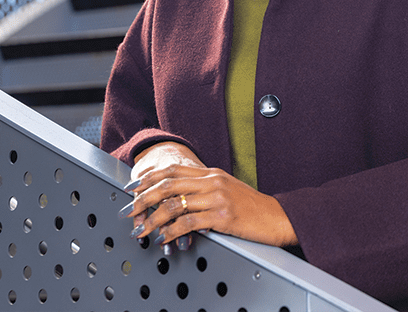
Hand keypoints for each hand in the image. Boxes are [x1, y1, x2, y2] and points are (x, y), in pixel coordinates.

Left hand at [120, 147, 297, 248]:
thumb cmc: (253, 207)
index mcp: (212, 173)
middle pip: (168, 184)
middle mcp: (212, 181)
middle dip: (144, 198)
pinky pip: (188, 222)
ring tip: (142, 229)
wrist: (277, 216)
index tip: (133, 187)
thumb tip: (179, 198)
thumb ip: (205, 189)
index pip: (173, 169)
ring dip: (153, 218)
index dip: (149, 177)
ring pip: (174, 204)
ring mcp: (218, 197)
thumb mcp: (228, 190)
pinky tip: (164, 238)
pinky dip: (171, 231)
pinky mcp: (222, 215)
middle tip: (129, 210)